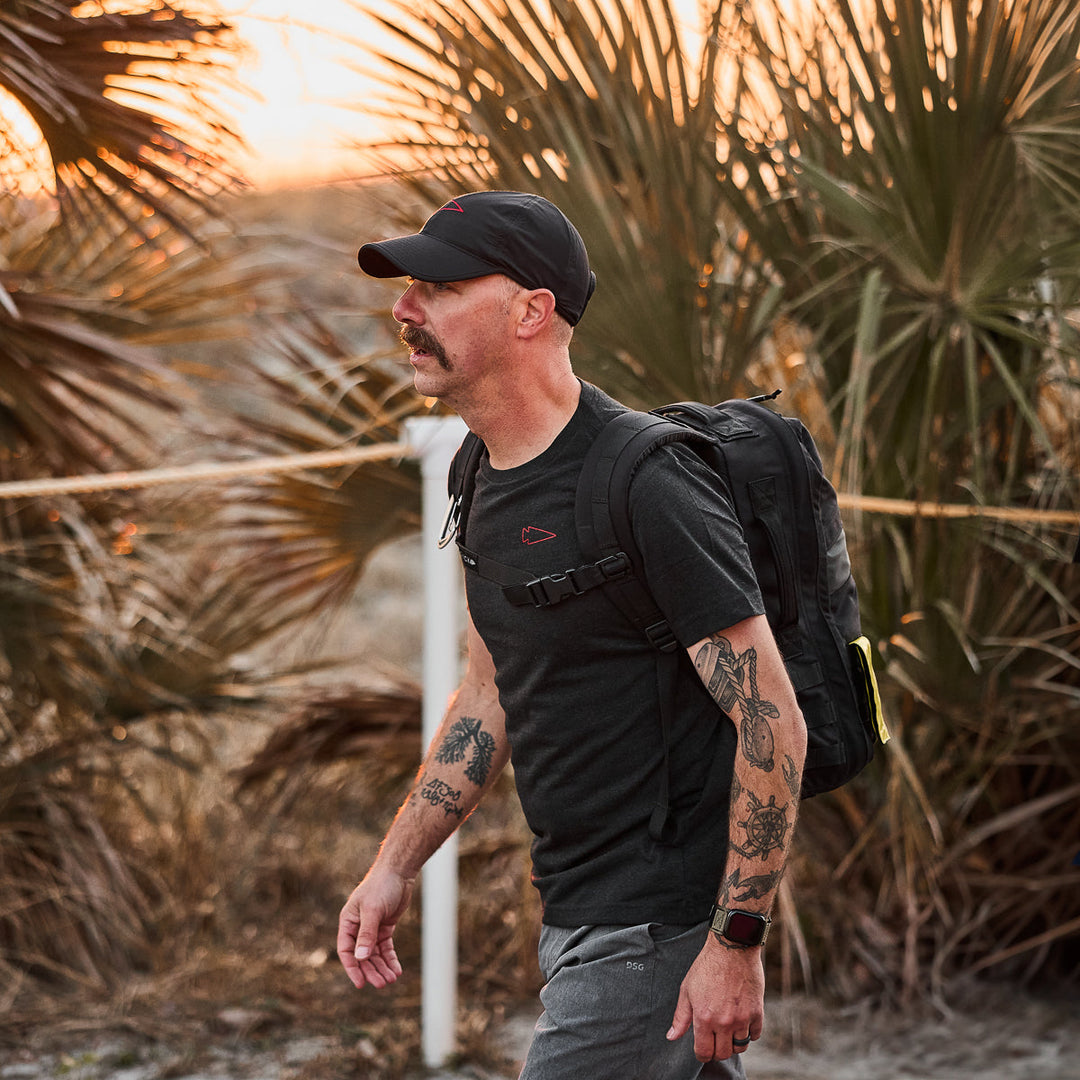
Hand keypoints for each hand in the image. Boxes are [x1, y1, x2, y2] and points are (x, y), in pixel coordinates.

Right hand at [337, 865, 413, 989]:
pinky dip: (390, 959)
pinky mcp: (385, 927)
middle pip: (362, 955)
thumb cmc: (381, 886)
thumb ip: (366, 934)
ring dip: (382, 967)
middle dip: (372, 971)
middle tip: (382, 984)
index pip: (346, 950)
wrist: (399, 872)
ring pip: (375, 954)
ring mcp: (372, 927)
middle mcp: (358, 927)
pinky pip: (385, 947)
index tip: (360, 983)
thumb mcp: (372, 910)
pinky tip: (396, 969)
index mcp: (348, 922)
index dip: (352, 968)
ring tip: (391, 979)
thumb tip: (361, 958)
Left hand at [666, 937, 764, 1061]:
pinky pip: (755, 1035)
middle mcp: (723, 1022)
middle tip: (715, 1040)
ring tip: (728, 1031)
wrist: (731, 948)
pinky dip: (749, 1033)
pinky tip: (741, 1022)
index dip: (702, 1054)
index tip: (703, 1049)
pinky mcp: (757, 1012)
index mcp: (704, 1017)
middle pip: (724, 1053)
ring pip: (741, 1047)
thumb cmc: (707, 966)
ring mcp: (742, 1018)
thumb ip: (681, 1016)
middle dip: (718, 1050)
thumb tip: (671, 1036)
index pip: (705, 1052)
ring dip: (734, 1042)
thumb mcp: (687, 989)